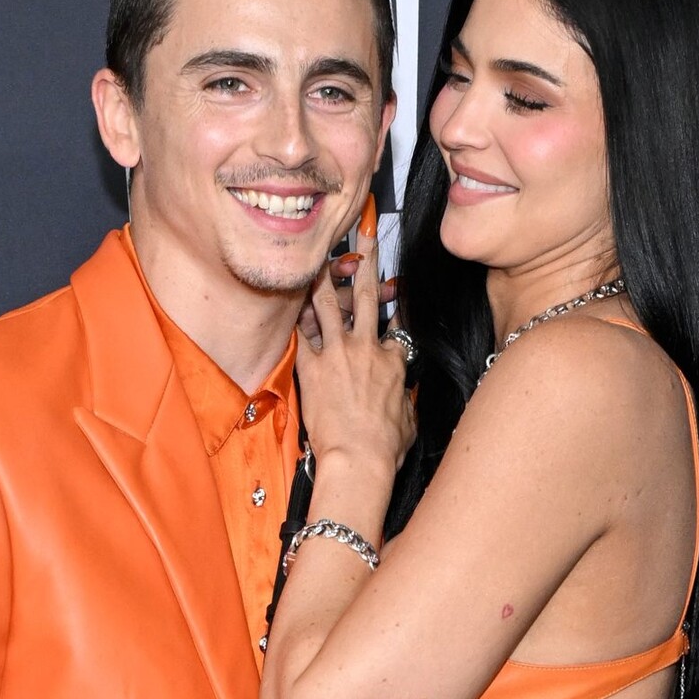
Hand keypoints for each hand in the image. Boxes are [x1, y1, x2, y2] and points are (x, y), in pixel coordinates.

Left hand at [297, 232, 415, 474]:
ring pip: (328, 305)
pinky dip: (297, 316)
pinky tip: (291, 298)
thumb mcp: (408, 420)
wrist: (359, 458)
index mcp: (394, 362)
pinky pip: (302, 334)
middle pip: (365, 297)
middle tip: (363, 239)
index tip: (392, 291)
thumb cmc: (385, 448)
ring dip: (323, 277)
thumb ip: (404, 400)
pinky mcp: (313, 366)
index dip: (393, 307)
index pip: (395, 327)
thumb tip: (403, 399)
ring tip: (317, 255)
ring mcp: (338, 354)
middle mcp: (367, 348)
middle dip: (365, 264)